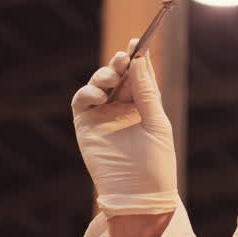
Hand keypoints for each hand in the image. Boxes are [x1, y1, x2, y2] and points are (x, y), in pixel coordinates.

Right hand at [71, 39, 178, 219]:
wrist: (140, 195)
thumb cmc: (156, 163)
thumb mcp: (156, 122)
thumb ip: (146, 92)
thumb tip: (139, 60)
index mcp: (142, 106)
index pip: (138, 75)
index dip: (137, 57)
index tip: (138, 41)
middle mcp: (121, 108)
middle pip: (117, 75)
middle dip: (119, 62)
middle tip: (124, 57)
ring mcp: (102, 116)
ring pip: (98, 84)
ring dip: (103, 75)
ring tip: (113, 78)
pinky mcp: (86, 126)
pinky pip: (81, 101)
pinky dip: (88, 93)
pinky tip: (100, 97)